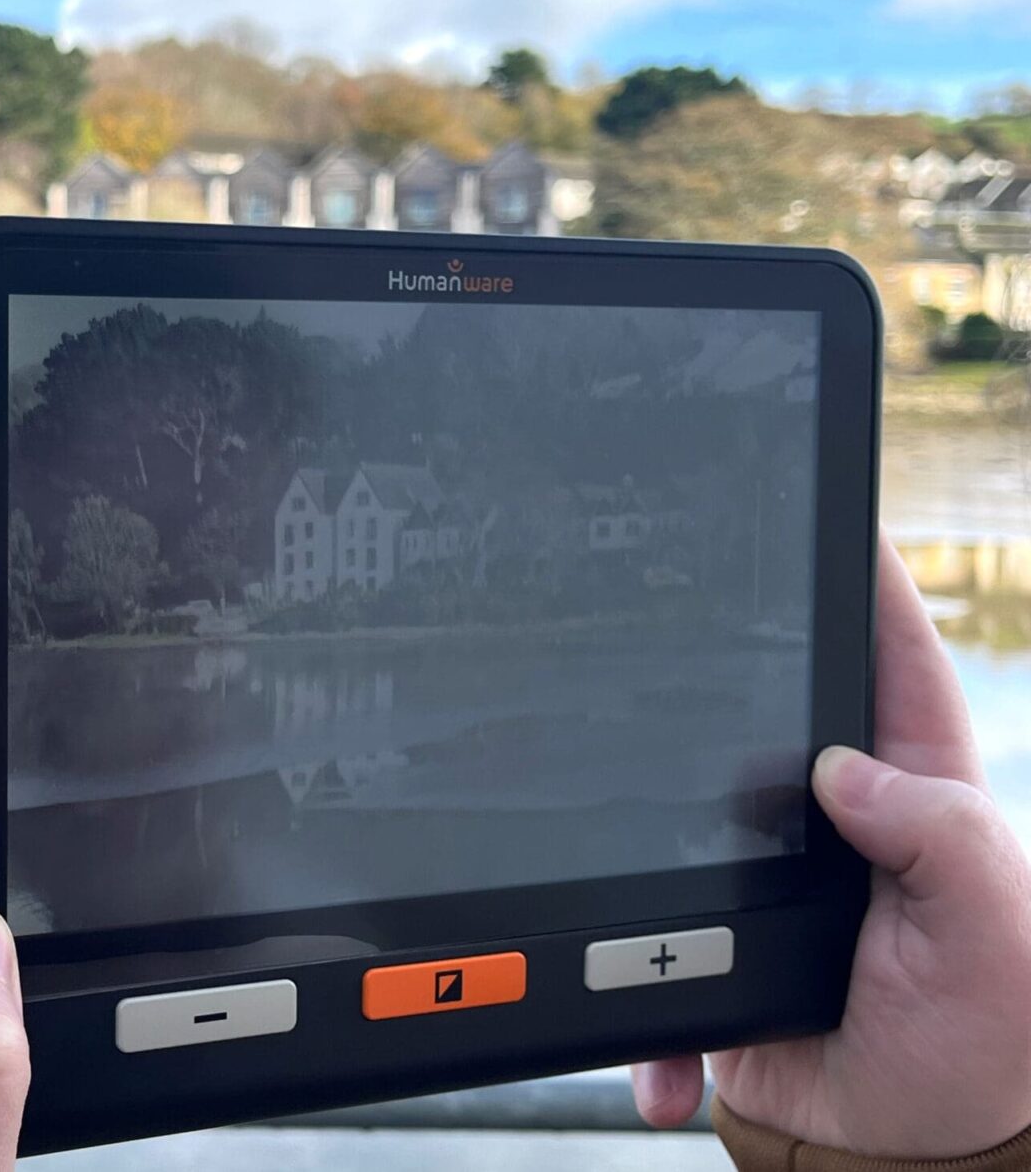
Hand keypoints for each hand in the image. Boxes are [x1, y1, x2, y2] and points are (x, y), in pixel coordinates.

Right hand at [633, 539, 1030, 1156]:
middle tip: (649, 649)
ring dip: (636, 858)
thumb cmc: (986, 1044)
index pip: (890, 659)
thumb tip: (847, 768)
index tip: (821, 508)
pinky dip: (629, 1006)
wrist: (909, 1158)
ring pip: (673, 821)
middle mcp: (830, 821)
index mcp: (913, 791)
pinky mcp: (703, 950)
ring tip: (622, 882)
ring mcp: (757, 879)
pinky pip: (637, 954)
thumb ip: (942, 837)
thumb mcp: (991, 934)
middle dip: (701, 686)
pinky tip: (657, 1047)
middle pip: (755, 716)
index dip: (862, 579)